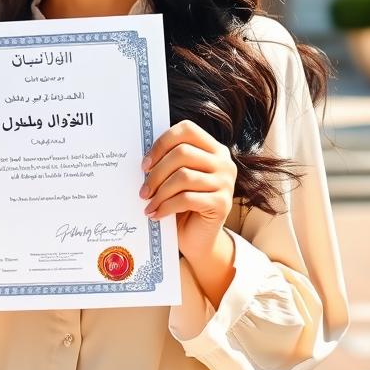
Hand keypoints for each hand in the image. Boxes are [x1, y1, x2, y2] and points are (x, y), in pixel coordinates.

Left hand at [140, 120, 236, 264]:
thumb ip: (167, 161)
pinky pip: (187, 198)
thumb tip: (143, 157)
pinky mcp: (223, 204)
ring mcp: (226, 183)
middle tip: (143, 190)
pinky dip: (166, 206)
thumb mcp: (175, 178)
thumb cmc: (182, 204)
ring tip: (148, 202)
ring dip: (159, 192)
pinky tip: (155, 213)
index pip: (187, 130)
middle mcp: (224, 162)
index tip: (145, 164)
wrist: (197, 239)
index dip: (162, 143)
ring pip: (183, 176)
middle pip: (182, 153)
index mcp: (213, 148)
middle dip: (157, 172)